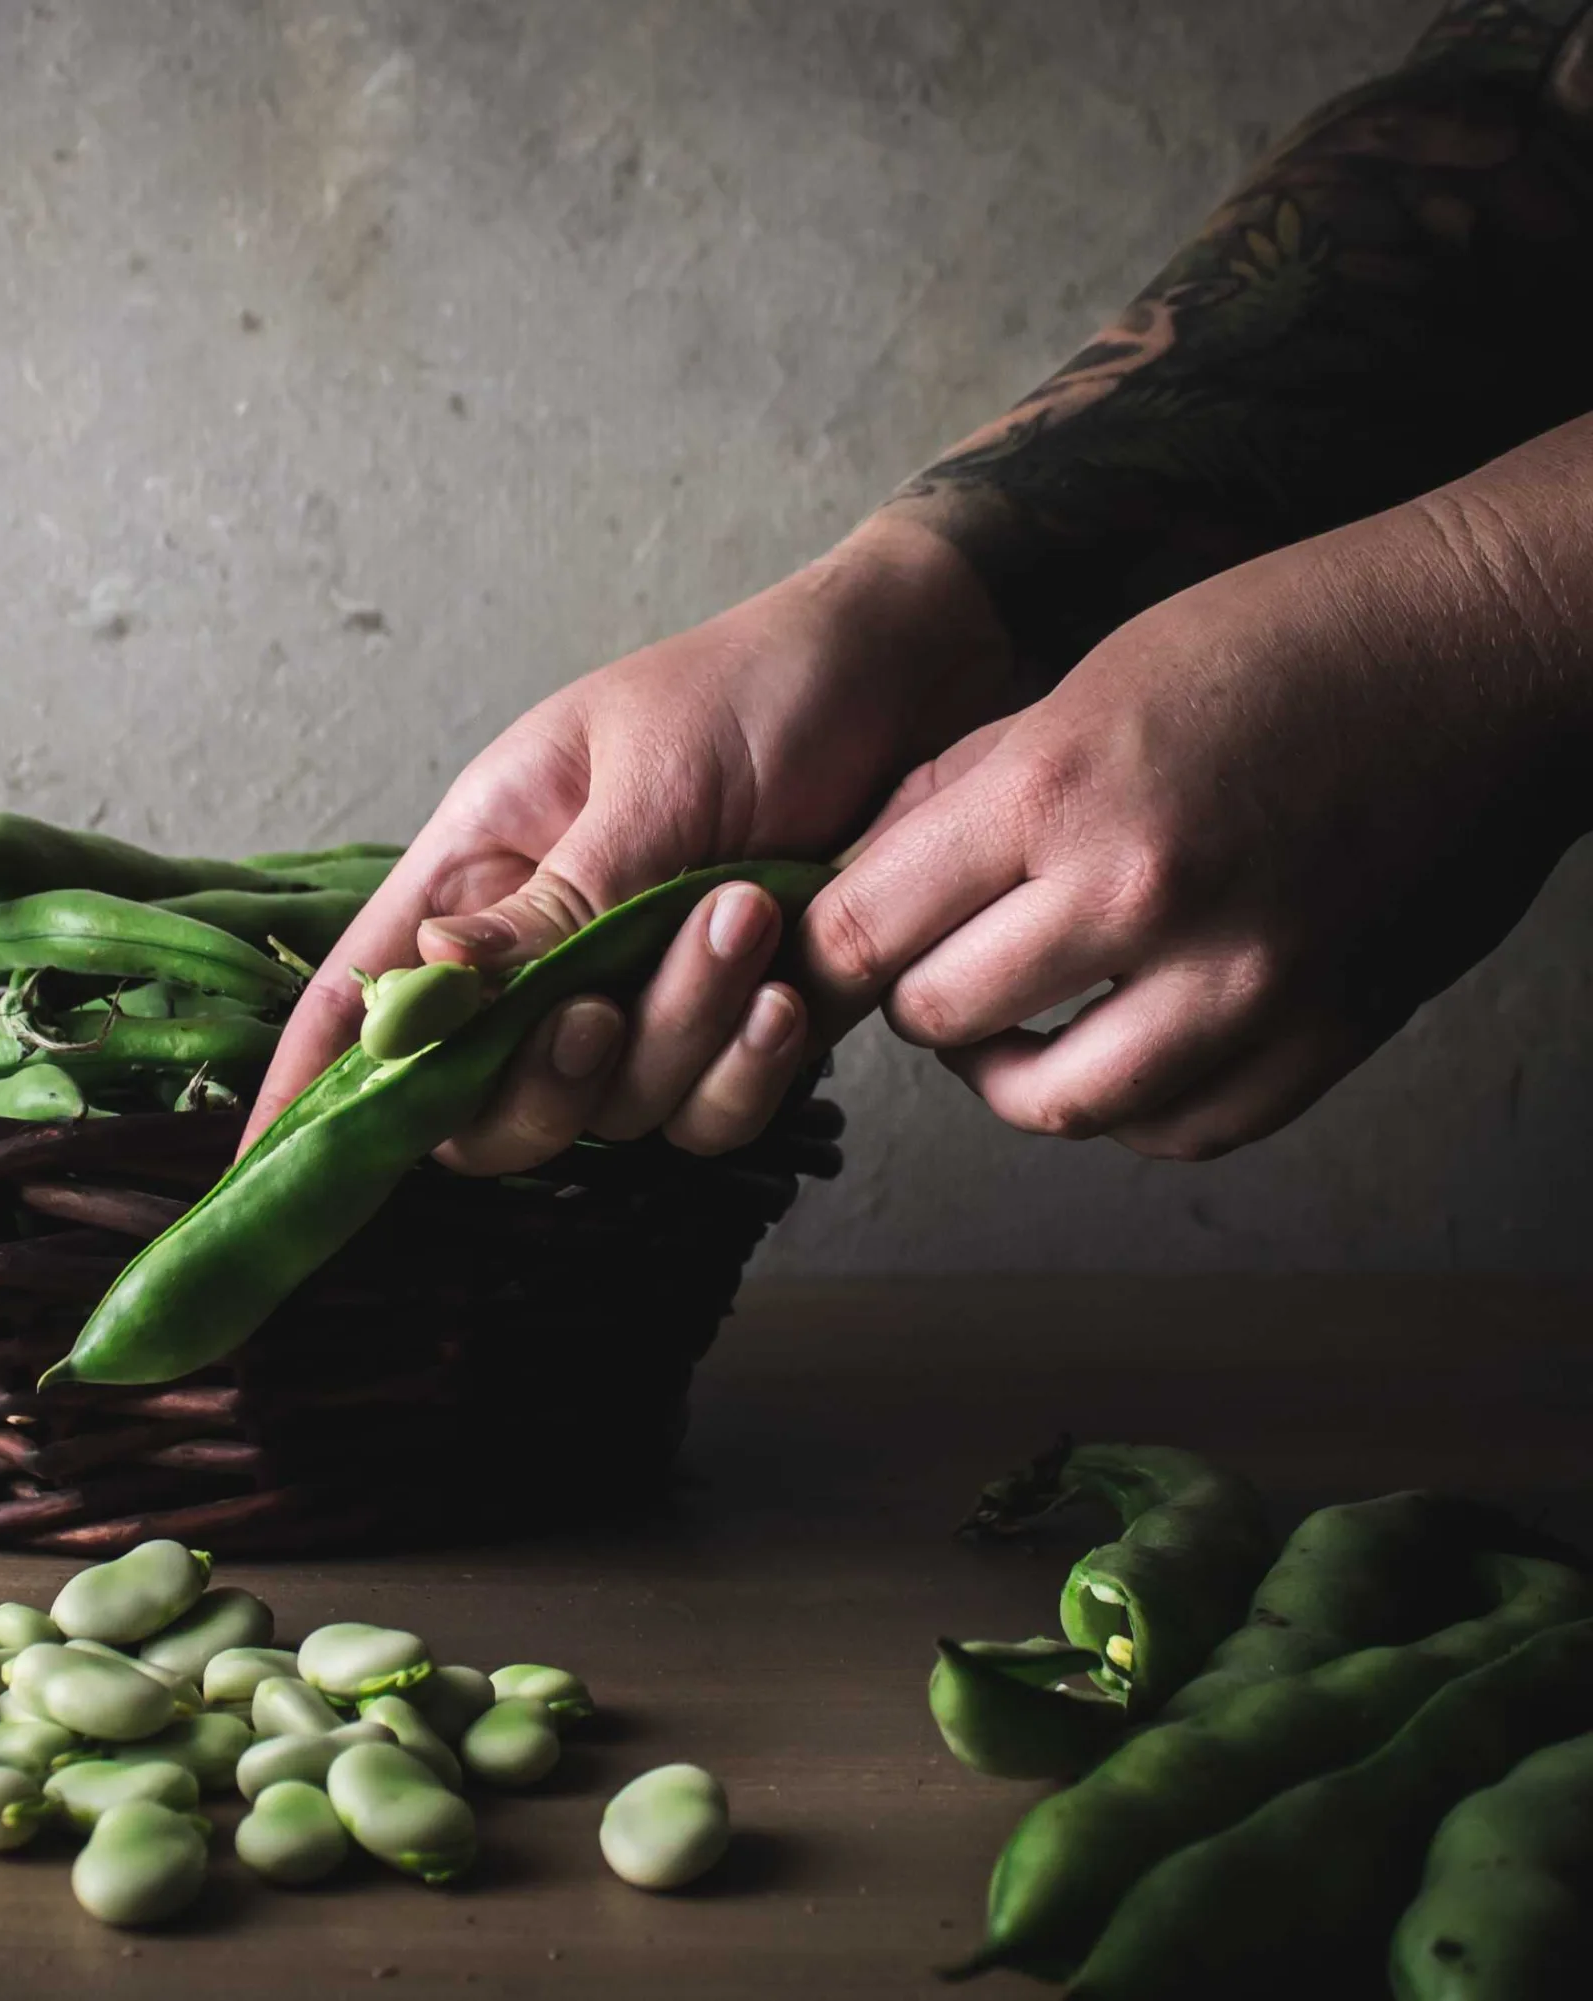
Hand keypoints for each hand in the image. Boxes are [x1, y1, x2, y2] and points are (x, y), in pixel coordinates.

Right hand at [245, 515, 1011, 1167]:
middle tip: (600, 1010)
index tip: (258, 1173)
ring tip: (745, 915)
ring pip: (610, 1112)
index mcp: (483, 866)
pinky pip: (711, 1116)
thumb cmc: (763, 687)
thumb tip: (421, 990)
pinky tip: (788, 993)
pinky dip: (746, 1072)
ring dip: (677, 1034)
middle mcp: (543, 950)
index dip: (306, 1084)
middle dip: (538, 1080)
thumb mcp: (646, 779)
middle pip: (478, 1102)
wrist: (926, 675)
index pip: (358, 993)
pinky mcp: (731, 1031)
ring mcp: (638, 998)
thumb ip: (550, 902)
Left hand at [800, 436, 1592, 1158]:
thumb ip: (963, 796)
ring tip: (1013, 1025)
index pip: (865, 930)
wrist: (1485, 648)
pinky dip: (1129, 1106)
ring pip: (1052, 1103)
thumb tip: (856, 884)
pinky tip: (1119, 1047)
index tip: (835, 946)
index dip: (827, 947)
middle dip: (915, 998)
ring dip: (1009, 1071)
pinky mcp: (1324, 1031)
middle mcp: (1140, 894)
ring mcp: (1241, 979)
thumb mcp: (1083, 680)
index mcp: (1057, 790)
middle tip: (931, 966)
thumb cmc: (1274, 641)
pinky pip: (1179, 1128)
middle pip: (940, 1018)